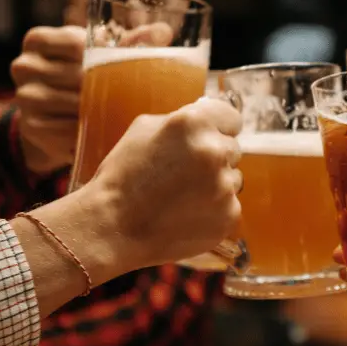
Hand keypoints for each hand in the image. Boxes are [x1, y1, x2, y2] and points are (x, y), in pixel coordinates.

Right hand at [12, 23, 175, 175]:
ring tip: (126, 112)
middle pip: (76, 76)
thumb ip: (130, 41)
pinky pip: (67, 130)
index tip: (126, 66)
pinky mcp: (31, 127)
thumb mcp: (100, 53)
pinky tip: (106, 130)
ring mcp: (24, 98)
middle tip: (138, 94)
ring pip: (73, 104)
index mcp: (37, 39)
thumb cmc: (83, 74)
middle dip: (108, 87)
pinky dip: (89, 132)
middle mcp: (23, 66)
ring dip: (101, 111)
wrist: (54, 113)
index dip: (105, 56)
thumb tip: (164, 31)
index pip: (77, 44)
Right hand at [87, 97, 242, 266]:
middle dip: (214, 158)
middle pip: (232, 149)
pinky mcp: (228, 215)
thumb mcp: (144, 129)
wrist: (113, 228)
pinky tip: (186, 214)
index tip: (212, 137)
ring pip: (233, 178)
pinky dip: (214, 210)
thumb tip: (208, 118)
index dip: (219, 128)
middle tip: (184, 172)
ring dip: (216, 184)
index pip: (231, 118)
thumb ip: (182, 119)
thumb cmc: (123, 176)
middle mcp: (214, 150)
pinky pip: (229, 205)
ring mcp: (224, 186)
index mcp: (194, 122)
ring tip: (181, 195)